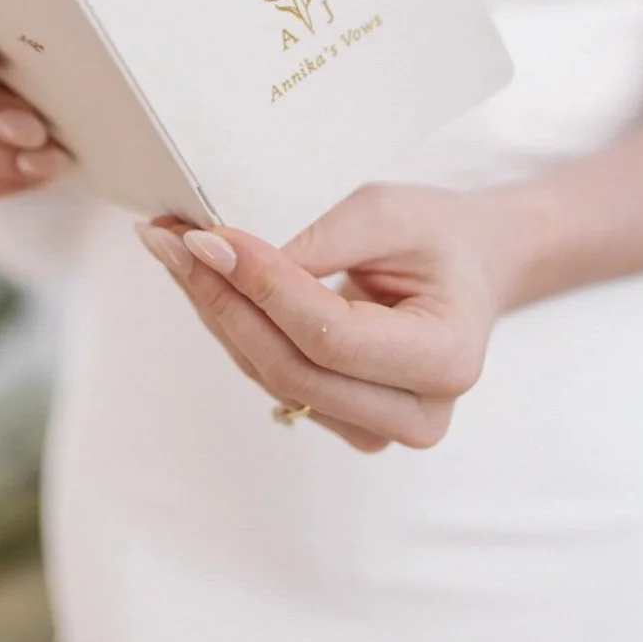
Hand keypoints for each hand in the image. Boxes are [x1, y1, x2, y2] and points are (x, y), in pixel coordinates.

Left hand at [135, 180, 534, 453]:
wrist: (472, 267)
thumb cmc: (438, 236)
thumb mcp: (388, 213)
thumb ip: (318, 243)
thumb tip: (229, 261)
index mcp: (446, 358)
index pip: (332, 337)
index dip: (264, 289)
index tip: (209, 238)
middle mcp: (416, 412)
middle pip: (293, 370)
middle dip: (224, 302)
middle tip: (171, 241)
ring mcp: (379, 427)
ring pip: (274, 378)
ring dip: (217, 313)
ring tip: (174, 249)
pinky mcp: (344, 419)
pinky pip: (275, 378)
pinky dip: (235, 327)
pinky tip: (202, 279)